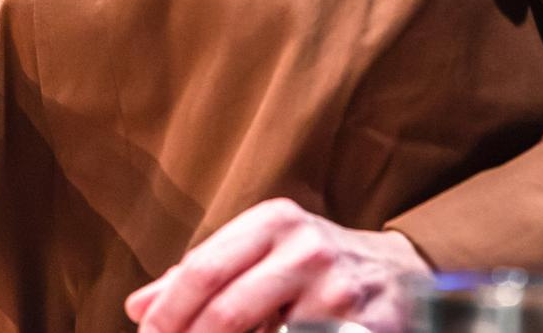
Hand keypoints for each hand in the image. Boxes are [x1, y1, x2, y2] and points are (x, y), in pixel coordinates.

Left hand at [125, 198, 431, 332]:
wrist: (404, 273)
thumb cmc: (316, 265)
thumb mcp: (263, 251)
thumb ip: (204, 274)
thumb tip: (138, 307)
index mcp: (274, 221)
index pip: (203, 268)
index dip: (167, 313)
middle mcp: (309, 248)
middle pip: (228, 310)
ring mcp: (341, 292)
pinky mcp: (367, 328)